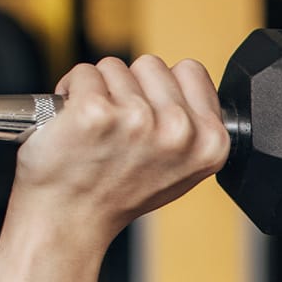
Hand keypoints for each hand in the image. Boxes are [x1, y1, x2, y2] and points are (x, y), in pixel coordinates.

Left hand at [9, 54, 230, 249]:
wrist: (71, 217)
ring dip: (100, 90)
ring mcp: (137, 120)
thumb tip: (183, 84)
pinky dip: (71, 91)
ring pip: (115, 66)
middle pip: (152, 64)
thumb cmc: (118, 194)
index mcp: (210, 143)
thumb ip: (194, 126)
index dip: (163, 89)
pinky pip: (83, 73)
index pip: (191, 71)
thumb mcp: (182, 169)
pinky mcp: (95, 112)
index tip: (150, 116)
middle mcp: (179, 131)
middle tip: (119, 127)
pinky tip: (75, 123)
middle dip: (131, 87)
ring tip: (97, 129)